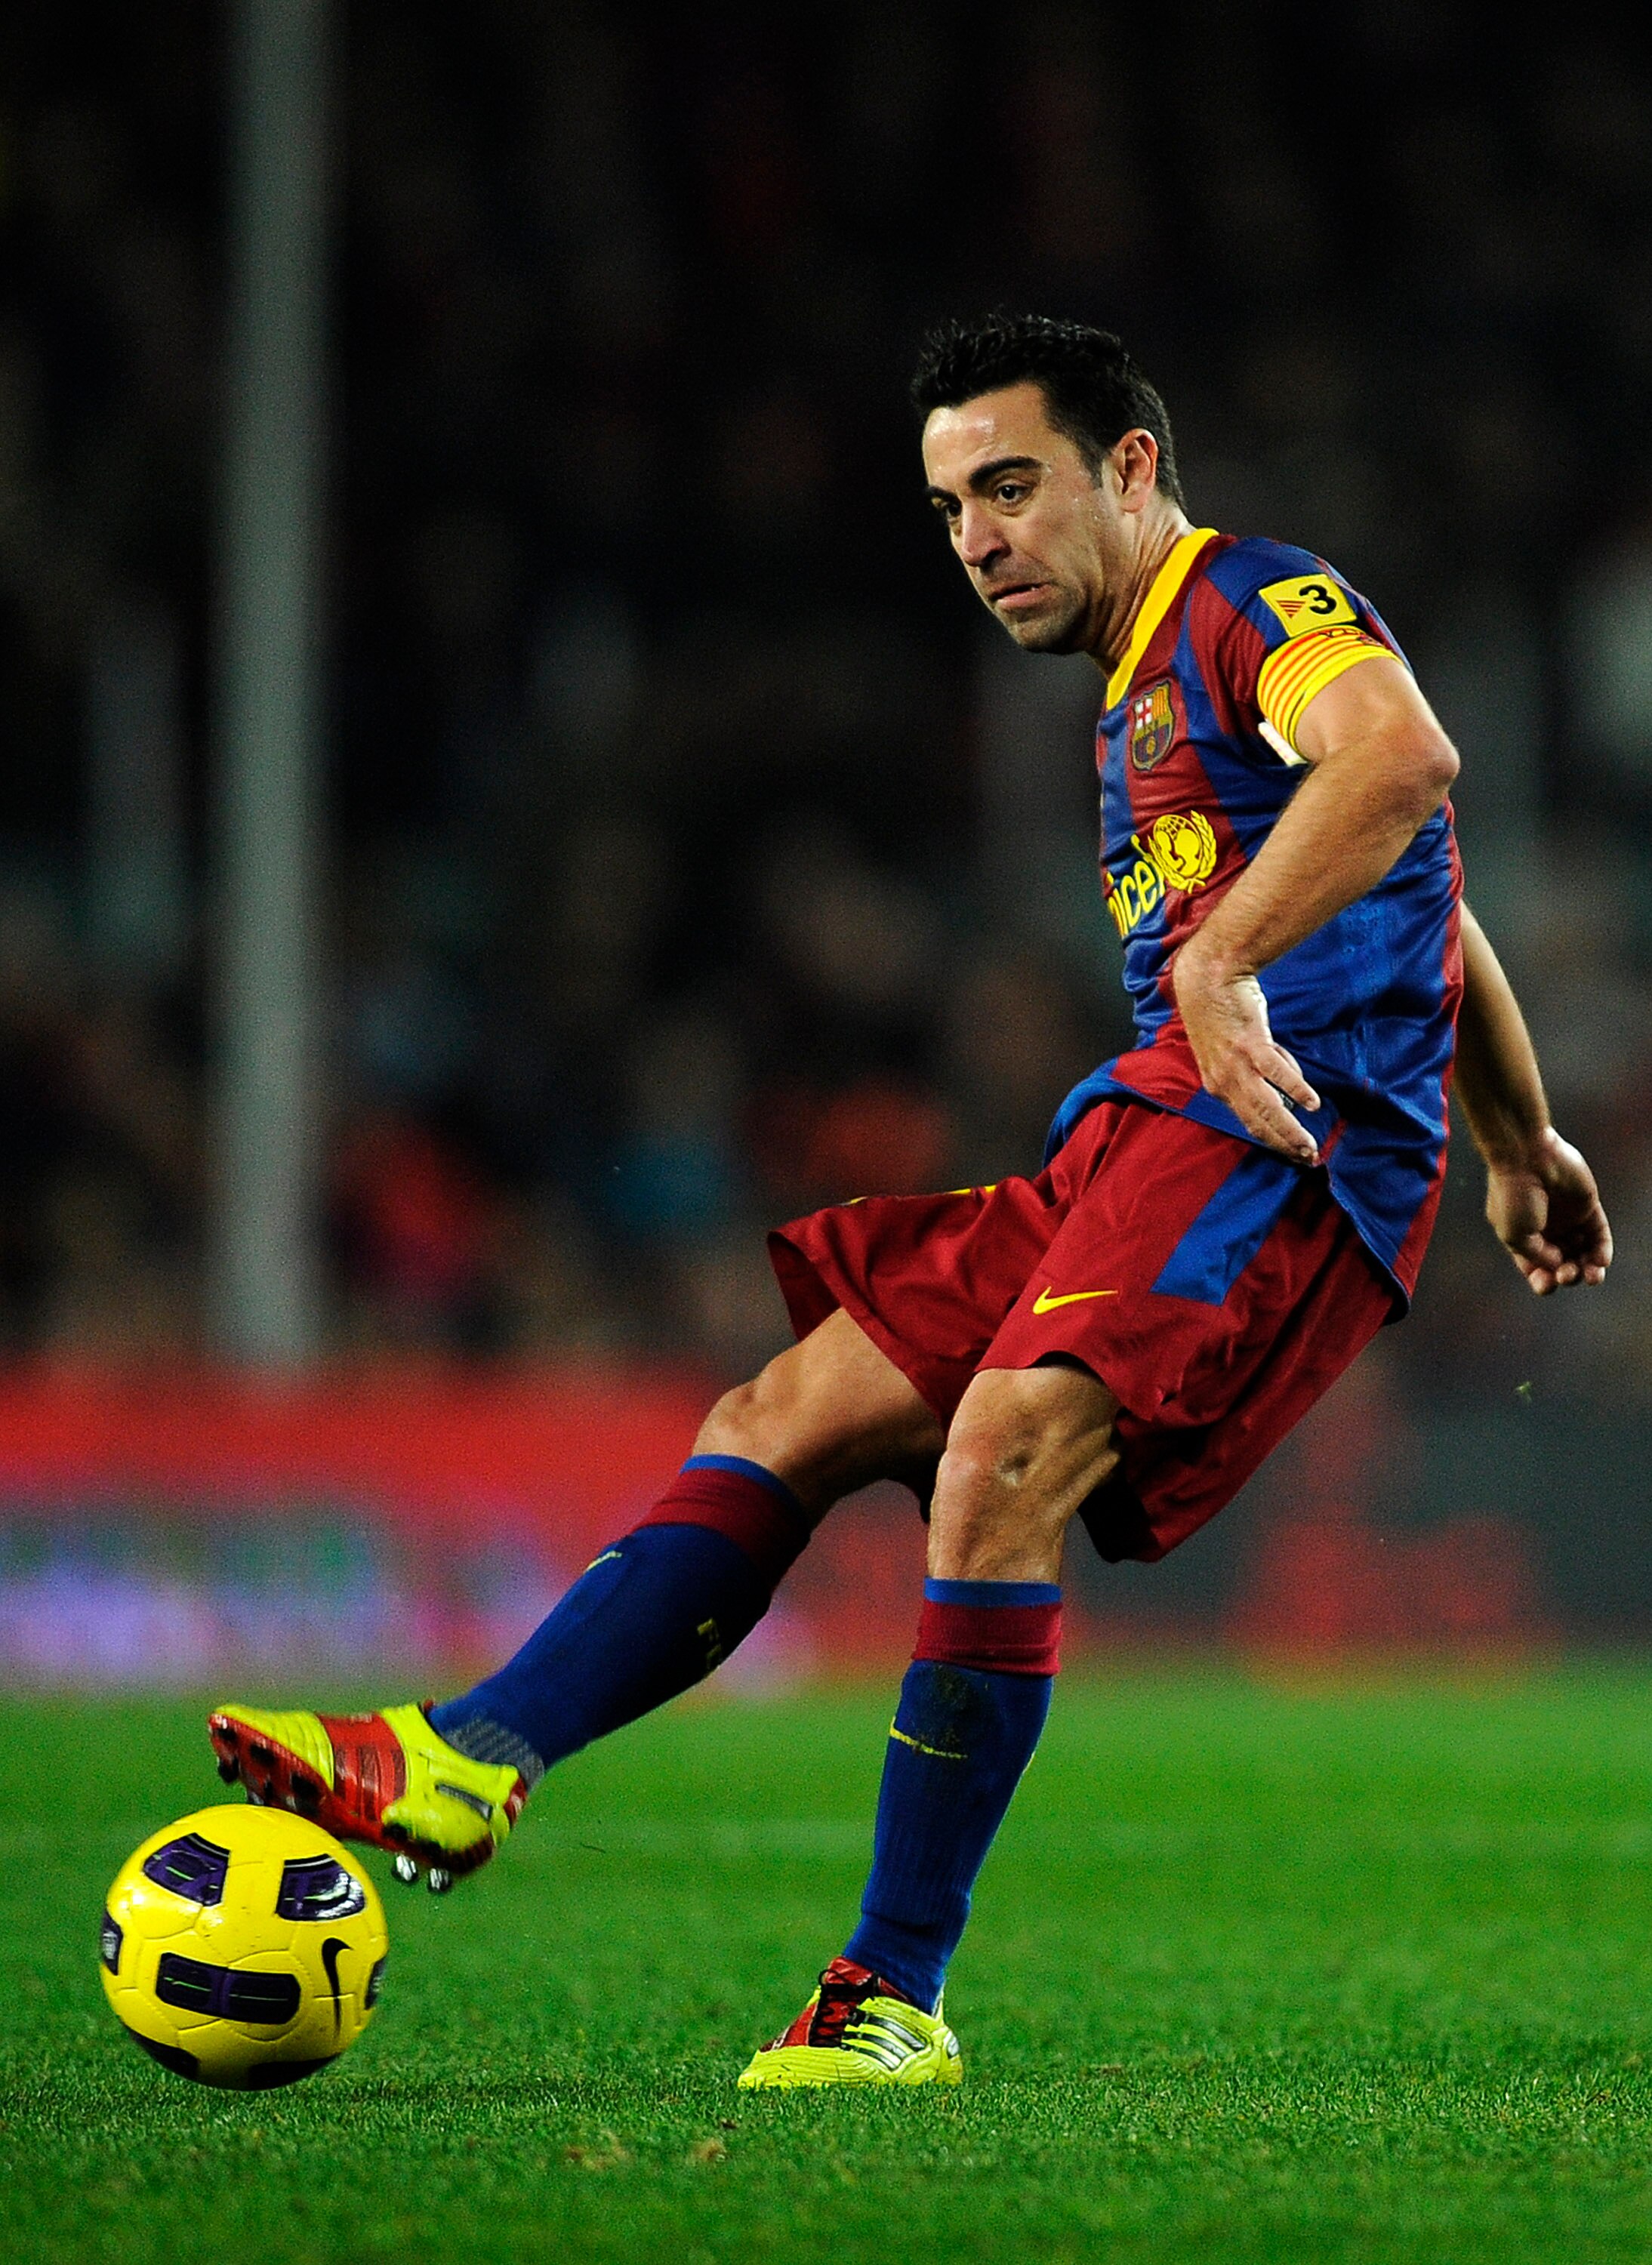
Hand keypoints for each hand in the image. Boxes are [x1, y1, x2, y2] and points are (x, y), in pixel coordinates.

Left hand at [1173, 939, 1320, 1164]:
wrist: (1208, 980)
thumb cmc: (1221, 1013)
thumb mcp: (1230, 1051)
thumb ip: (1254, 1071)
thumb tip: (1287, 1087)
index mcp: (1218, 1086)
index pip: (1248, 1121)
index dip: (1272, 1139)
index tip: (1293, 1150)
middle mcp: (1224, 1081)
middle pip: (1258, 1122)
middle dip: (1283, 1144)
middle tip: (1306, 1158)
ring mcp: (1236, 1065)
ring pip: (1267, 1107)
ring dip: (1289, 1130)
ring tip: (1308, 1145)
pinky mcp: (1250, 1045)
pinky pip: (1277, 1074)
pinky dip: (1296, 1089)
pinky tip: (1311, 1103)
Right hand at [1484, 1127, 1612, 1294]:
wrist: (1526, 1157)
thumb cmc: (1513, 1195)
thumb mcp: (1514, 1235)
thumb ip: (1538, 1256)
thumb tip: (1559, 1264)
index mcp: (1523, 1238)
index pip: (1537, 1268)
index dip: (1543, 1281)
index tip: (1546, 1284)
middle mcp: (1546, 1231)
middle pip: (1563, 1263)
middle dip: (1567, 1275)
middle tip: (1567, 1274)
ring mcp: (1568, 1219)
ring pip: (1583, 1252)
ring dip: (1588, 1269)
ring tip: (1591, 1276)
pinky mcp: (1588, 1208)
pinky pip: (1599, 1234)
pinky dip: (1602, 1251)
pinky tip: (1600, 1262)